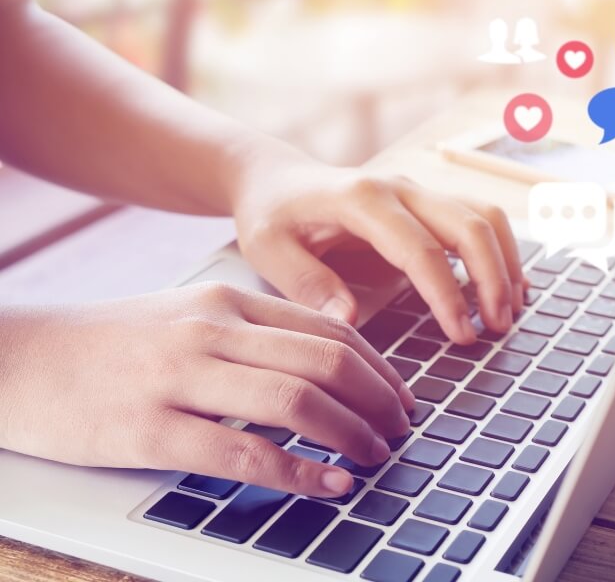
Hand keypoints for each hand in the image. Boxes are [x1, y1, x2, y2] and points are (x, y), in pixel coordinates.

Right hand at [0, 283, 412, 496]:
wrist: (16, 360)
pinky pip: (243, 452)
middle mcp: (212, 331)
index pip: (331, 331)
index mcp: (228, 303)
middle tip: (401, 432)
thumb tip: (323, 372)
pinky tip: (328, 485)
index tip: (402, 398)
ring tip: (377, 458)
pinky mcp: (149, 430)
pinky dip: (300, 471)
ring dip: (352, 434)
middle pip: (327, 362)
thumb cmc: (110, 346)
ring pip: (296, 401)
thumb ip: (250, 336)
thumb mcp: (187, 319)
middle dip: (379, 402)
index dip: (380, 369)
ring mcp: (180, 377)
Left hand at [230, 150, 524, 343]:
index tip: (462, 336)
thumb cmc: (271, 217)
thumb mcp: (269, 251)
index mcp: (361, 200)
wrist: (276, 179)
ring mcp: (419, 191)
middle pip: (468, 225)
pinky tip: (510, 288)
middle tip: (498, 329)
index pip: (421, 249)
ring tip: (509, 313)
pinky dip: (501, 251)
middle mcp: (399, 188)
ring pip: (483, 217)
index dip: (448, 294)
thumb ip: (308, 285)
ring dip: (505, 263)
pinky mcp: (429, 202)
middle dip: (493, 279)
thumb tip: (351, 320)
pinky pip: (478, 219)